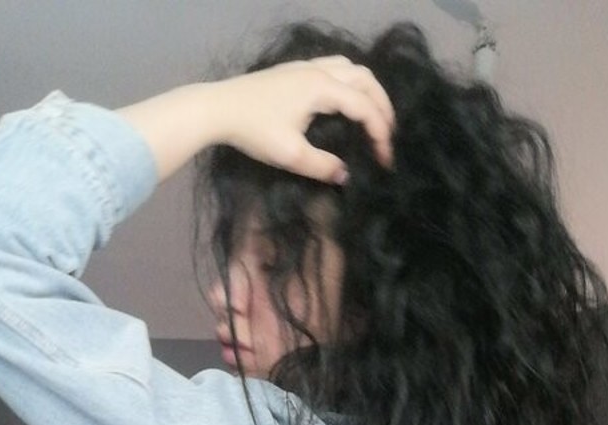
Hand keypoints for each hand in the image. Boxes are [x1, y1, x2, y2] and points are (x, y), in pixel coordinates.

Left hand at [216, 56, 394, 183]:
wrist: (218, 108)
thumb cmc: (253, 131)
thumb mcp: (290, 155)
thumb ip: (322, 167)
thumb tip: (345, 175)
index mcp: (322, 88)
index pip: (364, 107)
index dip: (380, 133)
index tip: (385, 159)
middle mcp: (318, 71)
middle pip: (365, 79)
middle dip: (382, 106)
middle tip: (389, 134)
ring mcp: (305, 67)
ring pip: (351, 68)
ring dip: (368, 90)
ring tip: (374, 114)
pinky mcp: (294, 71)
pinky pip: (335, 68)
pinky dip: (350, 82)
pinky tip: (345, 100)